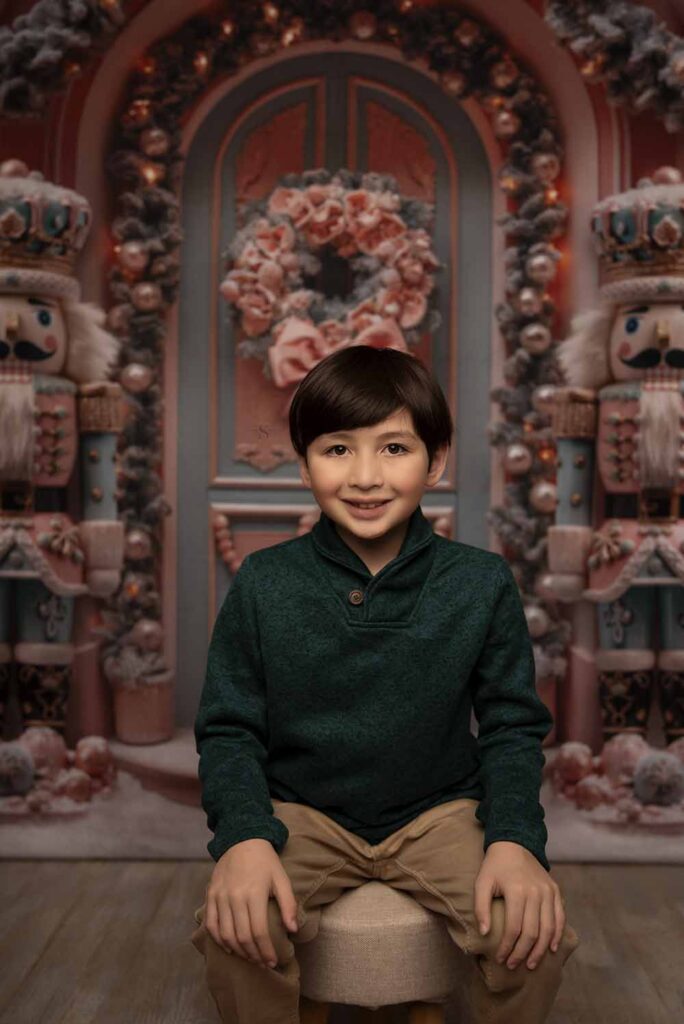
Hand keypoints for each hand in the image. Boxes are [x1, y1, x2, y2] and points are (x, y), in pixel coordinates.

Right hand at [204, 838, 298, 969]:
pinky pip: (211, 924)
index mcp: (254, 893)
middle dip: (253, 955)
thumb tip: (293, 930)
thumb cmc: (265, 861)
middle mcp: (235, 897)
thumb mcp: (281, 879)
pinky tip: (230, 947)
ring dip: (237, 951)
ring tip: (249, 957)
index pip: (258, 931)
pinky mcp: (210, 895)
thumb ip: (288, 904)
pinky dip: (219, 940)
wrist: (241, 839)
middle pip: (242, 936)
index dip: (265, 950)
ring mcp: (220, 896)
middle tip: (262, 963)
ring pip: (225, 934)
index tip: (272, 961)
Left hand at [474, 841, 564, 971]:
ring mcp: (548, 892)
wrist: (515, 843)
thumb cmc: (495, 866)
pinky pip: (560, 917)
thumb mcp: (482, 882)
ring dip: (540, 950)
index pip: (514, 928)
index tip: (500, 959)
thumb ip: (481, 907)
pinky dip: (557, 934)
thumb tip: (484, 933)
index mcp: (516, 890)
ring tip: (531, 964)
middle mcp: (535, 892)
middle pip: (532, 932)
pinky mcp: (555, 891)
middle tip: (514, 965)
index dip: (507, 947)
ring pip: (548, 928)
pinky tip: (551, 948)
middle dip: (522, 953)